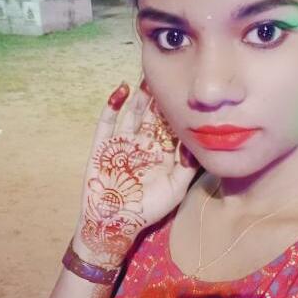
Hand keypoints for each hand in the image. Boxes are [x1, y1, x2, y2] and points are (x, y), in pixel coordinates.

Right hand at [73, 81, 199, 266]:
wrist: (114, 223)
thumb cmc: (147, 209)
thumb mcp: (175, 189)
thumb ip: (187, 167)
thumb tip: (194, 143)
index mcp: (161, 153)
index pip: (171, 127)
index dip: (177, 110)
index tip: (186, 92)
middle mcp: (142, 144)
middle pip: (152, 115)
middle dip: (159, 96)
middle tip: (167, 74)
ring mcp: (122, 143)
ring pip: (133, 112)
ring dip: (140, 96)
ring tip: (147, 77)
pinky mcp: (103, 145)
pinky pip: (107, 121)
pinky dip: (113, 104)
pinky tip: (122, 89)